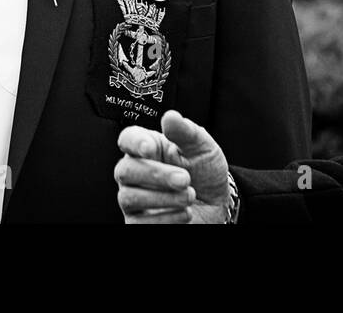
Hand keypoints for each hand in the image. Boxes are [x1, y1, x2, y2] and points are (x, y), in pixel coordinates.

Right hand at [115, 109, 230, 223]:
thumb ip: (186, 132)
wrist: (218, 205)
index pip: (127, 139)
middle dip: (155, 175)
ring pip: (128, 197)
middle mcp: (136, 173)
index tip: (151, 148)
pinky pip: (138, 224)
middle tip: (184, 179)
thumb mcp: (202, 147)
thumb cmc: (205, 172)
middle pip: (124, 170)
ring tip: (190, 196)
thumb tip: (170, 116)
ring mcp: (135, 199)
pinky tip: (185, 213)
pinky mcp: (138, 223)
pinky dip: (165, 218)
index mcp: (148, 148)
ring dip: (163, 198)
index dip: (134, 143)